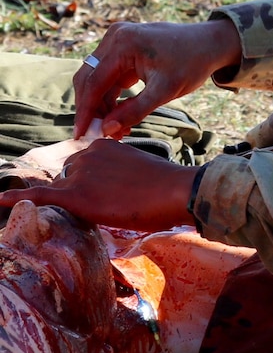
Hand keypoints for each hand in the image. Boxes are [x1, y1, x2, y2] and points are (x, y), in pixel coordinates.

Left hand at [0, 139, 196, 231]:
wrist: (176, 191)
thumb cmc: (166, 184)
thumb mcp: (139, 170)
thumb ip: (119, 172)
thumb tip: (117, 188)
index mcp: (103, 144)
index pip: (83, 165)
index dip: (93, 182)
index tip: (110, 192)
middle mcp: (87, 154)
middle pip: (69, 177)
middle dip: (82, 191)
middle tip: (113, 203)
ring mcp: (79, 173)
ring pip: (63, 191)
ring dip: (76, 201)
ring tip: (110, 207)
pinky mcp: (74, 194)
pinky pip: (39, 195)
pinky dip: (17, 198)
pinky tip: (1, 200)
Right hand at [73, 19, 241, 138]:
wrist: (210, 44)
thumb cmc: (192, 63)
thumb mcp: (166, 91)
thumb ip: (135, 110)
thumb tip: (107, 130)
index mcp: (123, 43)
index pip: (93, 82)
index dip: (86, 111)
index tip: (80, 135)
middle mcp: (115, 37)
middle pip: (89, 79)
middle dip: (93, 109)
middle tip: (98, 136)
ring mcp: (118, 41)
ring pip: (97, 79)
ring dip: (103, 105)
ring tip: (115, 131)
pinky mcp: (123, 49)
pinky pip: (109, 75)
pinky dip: (112, 96)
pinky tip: (119, 117)